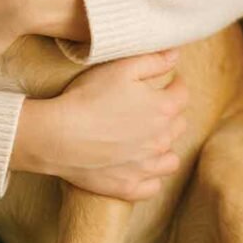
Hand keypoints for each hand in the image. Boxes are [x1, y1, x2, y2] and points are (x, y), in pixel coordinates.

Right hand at [11, 49, 187, 200]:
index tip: (169, 81)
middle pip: (178, 125)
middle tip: (153, 105)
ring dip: (164, 146)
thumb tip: (176, 55)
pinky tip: (139, 165)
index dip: (176, 84)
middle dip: (170, 113)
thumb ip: (153, 60)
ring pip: (170, 158)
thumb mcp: (121, 68)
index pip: (182, 93)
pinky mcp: (130, 187)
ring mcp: (146, 167)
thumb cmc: (89, 97)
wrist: (60, 136)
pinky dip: (150, 175)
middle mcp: (161, 140)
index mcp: (162, 109)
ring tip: (148, 136)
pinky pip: (153, 185)